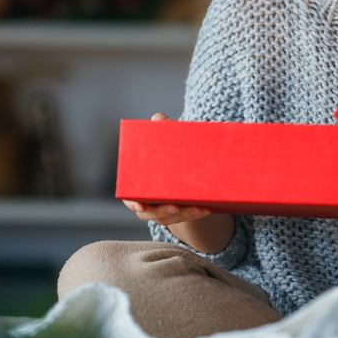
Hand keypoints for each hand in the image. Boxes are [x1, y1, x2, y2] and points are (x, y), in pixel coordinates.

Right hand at [122, 112, 214, 226]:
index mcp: (138, 185)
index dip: (133, 203)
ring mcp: (163, 211)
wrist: (181, 170)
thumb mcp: (165, 141)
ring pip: (171, 218)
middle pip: (152, 213)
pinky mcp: (180, 213)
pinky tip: (207, 208)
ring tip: (199, 208)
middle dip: (163, 212)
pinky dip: (196, 213)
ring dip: (185, 214)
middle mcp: (147, 203)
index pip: (130, 197)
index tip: (141, 206)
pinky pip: (186, 218)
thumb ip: (160, 129)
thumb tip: (158, 119)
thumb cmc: (168, 153)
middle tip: (175, 207)